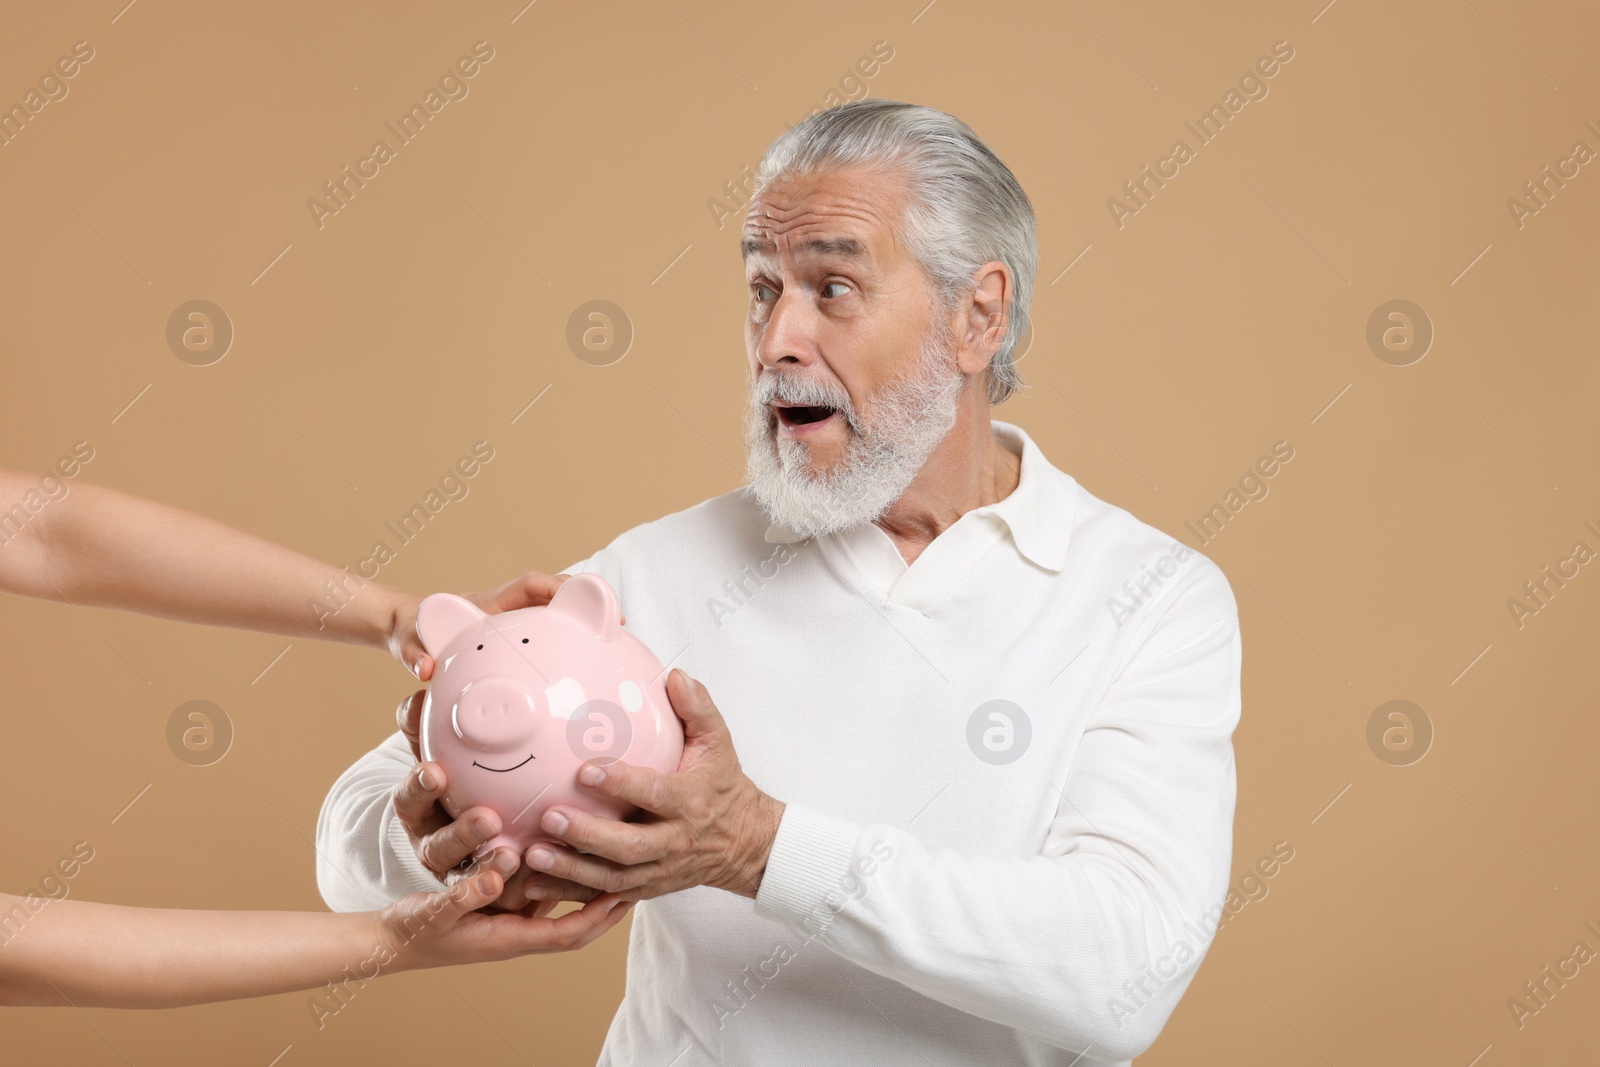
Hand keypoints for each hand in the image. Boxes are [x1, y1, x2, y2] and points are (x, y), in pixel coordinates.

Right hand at [374, 868, 631, 971]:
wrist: (390, 939)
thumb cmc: (412, 929)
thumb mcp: (434, 911)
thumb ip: (462, 897)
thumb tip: (495, 878)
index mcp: (510, 939)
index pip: (569, 933)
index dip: (600, 916)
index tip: (628, 893)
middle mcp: (518, 933)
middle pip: (576, 925)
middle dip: (608, 906)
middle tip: (639, 876)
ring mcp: (511, 923)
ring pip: (562, 911)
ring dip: (589, 893)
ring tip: (616, 863)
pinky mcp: (501, 910)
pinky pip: (543, 899)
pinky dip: (563, 883)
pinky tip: (570, 858)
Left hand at [387, 570, 624, 680]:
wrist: (407, 631)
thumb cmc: (410, 632)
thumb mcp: (407, 641)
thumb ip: (414, 652)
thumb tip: (424, 668)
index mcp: (490, 603)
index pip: (531, 585)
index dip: (558, 588)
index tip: (585, 597)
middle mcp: (508, 610)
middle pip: (556, 598)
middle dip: (588, 607)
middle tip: (619, 627)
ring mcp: (515, 627)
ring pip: (556, 622)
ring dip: (585, 632)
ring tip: (616, 655)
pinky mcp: (516, 646)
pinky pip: (548, 645)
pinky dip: (569, 655)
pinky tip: (586, 682)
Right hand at [392, 690, 598, 912]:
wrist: (487, 823)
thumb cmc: (472, 769)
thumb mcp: (459, 740)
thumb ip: (447, 710)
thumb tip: (431, 663)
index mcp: (423, 805)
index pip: (412, 793)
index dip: (419, 783)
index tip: (436, 770)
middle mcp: (437, 841)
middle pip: (436, 845)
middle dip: (459, 834)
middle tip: (487, 819)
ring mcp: (461, 872)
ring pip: (467, 876)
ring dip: (487, 867)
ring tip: (512, 856)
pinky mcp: (490, 895)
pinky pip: (502, 898)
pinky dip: (517, 890)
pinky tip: (545, 881)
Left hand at [523, 668, 784, 901]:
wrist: (744, 843)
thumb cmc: (723, 786)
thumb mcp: (719, 743)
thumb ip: (698, 708)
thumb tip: (675, 676)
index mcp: (691, 802)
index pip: (655, 794)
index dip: (622, 784)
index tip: (586, 769)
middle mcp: (674, 841)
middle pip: (629, 846)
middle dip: (587, 834)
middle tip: (550, 816)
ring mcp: (659, 870)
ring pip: (612, 878)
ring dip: (571, 870)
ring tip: (532, 855)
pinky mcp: (645, 889)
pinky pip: (605, 897)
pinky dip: (570, 895)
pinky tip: (534, 884)